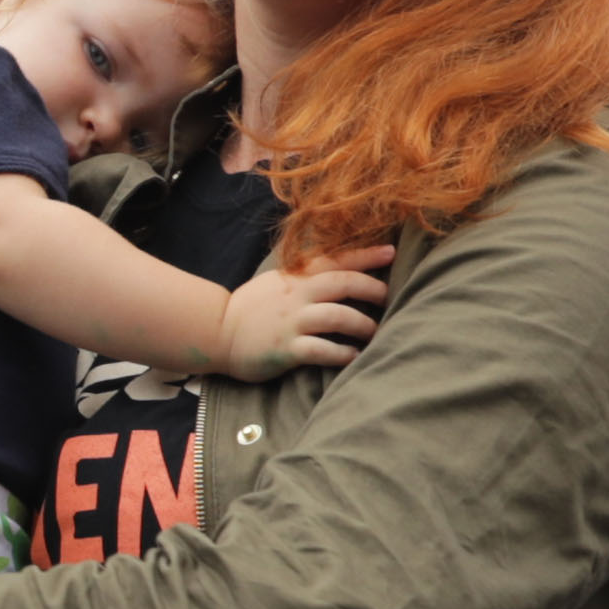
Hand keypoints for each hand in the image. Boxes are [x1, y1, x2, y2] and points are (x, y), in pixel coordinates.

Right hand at [216, 255, 385, 379]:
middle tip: (390, 297)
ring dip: (364, 324)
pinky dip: (344, 353)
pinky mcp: (287, 349)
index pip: (336, 259)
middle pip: (344, 283)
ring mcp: (292, 322)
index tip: (392, 252)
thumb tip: (338, 269)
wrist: (216, 333)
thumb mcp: (277, 282)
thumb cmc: (252, 309)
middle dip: (373, 289)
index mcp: (296, 276)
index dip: (366, 255)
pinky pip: (323, 350)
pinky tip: (355, 356)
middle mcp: (297, 295)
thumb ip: (304, 275)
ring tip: (375, 331)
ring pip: (339, 316)